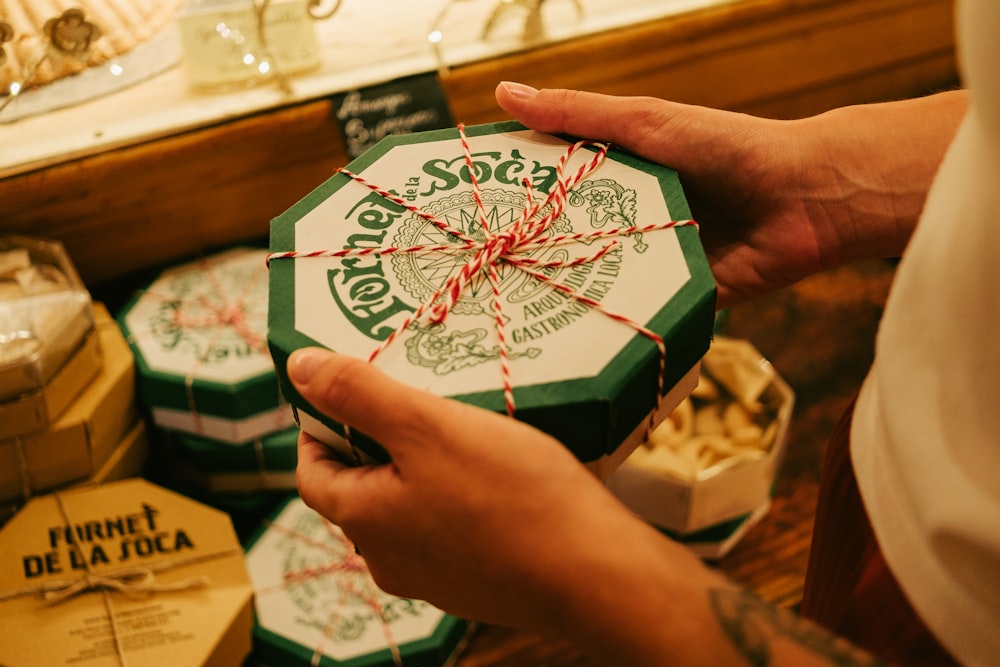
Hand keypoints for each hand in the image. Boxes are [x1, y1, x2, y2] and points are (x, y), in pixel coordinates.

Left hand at [290, 346, 679, 637]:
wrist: (594, 572)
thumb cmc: (512, 495)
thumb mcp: (429, 427)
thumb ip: (361, 395)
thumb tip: (300, 368)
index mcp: (366, 520)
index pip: (314, 472)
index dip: (319, 428)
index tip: (343, 393)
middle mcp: (390, 559)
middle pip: (363, 489)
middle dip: (379, 442)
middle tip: (412, 398)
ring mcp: (436, 578)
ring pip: (410, 508)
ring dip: (423, 468)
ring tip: (460, 427)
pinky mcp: (478, 583)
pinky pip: (452, 528)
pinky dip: (459, 496)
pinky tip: (497, 473)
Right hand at [495, 83, 965, 307]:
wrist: (806, 199)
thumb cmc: (728, 146)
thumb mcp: (644, 123)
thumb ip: (577, 114)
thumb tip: (503, 93)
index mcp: (612, 178)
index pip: (544, 189)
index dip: (502, 200)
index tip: (454, 214)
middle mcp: (621, 222)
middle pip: (559, 240)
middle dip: (517, 258)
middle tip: (459, 277)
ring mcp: (645, 263)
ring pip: (588, 281)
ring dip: (554, 295)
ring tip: (494, 316)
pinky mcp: (670, 299)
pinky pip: (629, 314)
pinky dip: (604, 324)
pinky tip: (557, 343)